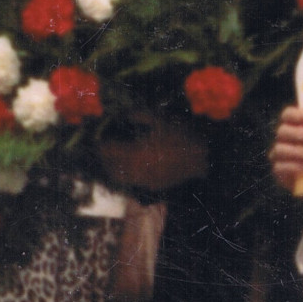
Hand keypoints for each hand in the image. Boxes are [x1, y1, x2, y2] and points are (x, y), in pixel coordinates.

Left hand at [94, 120, 209, 195]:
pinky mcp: (153, 186)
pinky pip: (134, 181)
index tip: (99, 138)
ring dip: (114, 168)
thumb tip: (124, 116)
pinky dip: (129, 174)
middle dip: (104, 158)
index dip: (99, 144)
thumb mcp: (159, 118)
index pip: (106, 151)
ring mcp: (144, 181)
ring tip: (117, 157)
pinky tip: (136, 164)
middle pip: (109, 168)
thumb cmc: (181, 135)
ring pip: (120, 178)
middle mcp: (135, 170)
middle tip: (105, 148)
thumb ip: (137, 115)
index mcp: (134, 152)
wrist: (203, 158)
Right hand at [270, 105, 302, 198]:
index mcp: (297, 128)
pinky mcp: (280, 174)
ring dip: (297, 151)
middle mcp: (286, 141)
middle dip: (298, 133)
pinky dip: (293, 166)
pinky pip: (279, 167)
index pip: (287, 115)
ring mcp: (281, 158)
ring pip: (279, 149)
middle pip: (282, 131)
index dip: (295, 114)